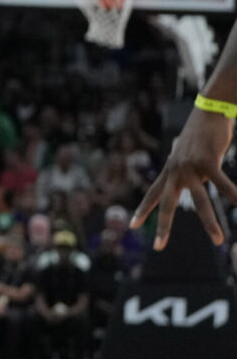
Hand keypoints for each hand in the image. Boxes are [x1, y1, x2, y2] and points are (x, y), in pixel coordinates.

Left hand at [129, 107, 236, 248]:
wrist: (207, 112)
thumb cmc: (200, 136)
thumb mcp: (188, 156)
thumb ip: (187, 172)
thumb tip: (194, 184)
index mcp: (169, 171)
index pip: (152, 194)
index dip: (142, 210)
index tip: (132, 225)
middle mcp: (176, 171)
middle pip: (167, 203)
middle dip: (163, 226)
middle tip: (158, 246)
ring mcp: (190, 167)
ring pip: (200, 201)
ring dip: (210, 223)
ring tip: (219, 240)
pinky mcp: (208, 162)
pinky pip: (223, 184)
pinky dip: (235, 196)